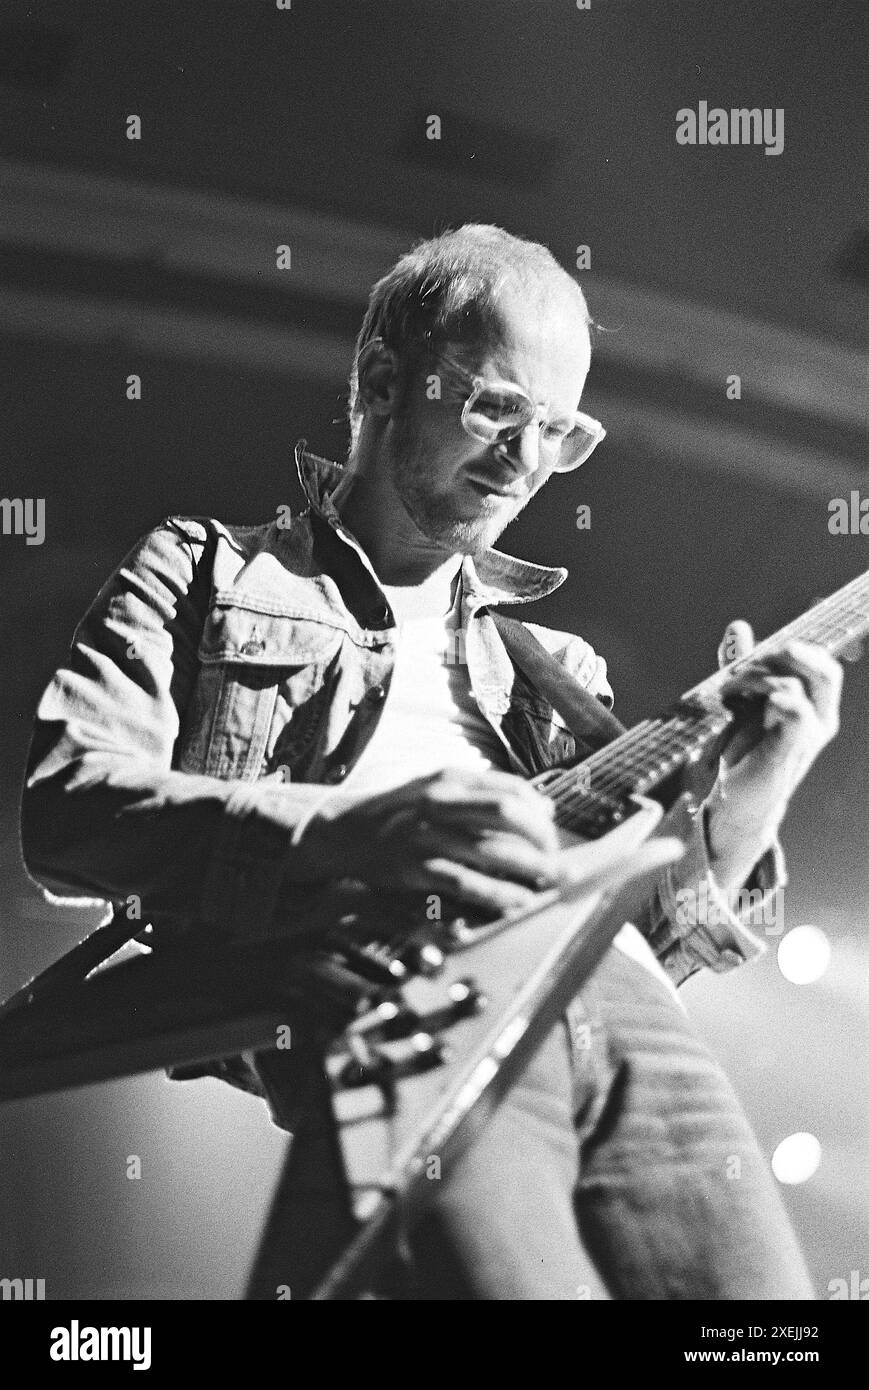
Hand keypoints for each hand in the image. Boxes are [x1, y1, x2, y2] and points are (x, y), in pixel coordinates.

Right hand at [298, 767, 561, 915]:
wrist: (341, 832)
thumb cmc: (397, 814)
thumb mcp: (437, 790)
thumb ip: (483, 796)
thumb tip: (542, 808)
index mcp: (450, 778)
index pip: (511, 788)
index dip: (541, 812)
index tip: (553, 832)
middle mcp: (440, 801)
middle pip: (507, 814)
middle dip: (541, 840)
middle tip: (555, 860)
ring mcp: (427, 835)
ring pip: (492, 851)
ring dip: (529, 870)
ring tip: (549, 883)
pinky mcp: (415, 868)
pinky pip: (467, 883)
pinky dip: (497, 894)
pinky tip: (516, 902)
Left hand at [704, 620, 842, 887]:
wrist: (732, 801)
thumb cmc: (741, 752)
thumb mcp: (742, 702)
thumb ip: (742, 666)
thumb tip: (738, 628)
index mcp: (812, 706)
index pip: (823, 664)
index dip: (797, 649)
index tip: (758, 653)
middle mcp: (818, 720)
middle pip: (824, 671)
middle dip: (785, 655)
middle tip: (749, 663)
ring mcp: (806, 737)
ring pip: (796, 686)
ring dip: (754, 678)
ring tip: (727, 690)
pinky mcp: (789, 751)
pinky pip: (796, 713)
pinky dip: (774, 699)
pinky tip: (744, 704)